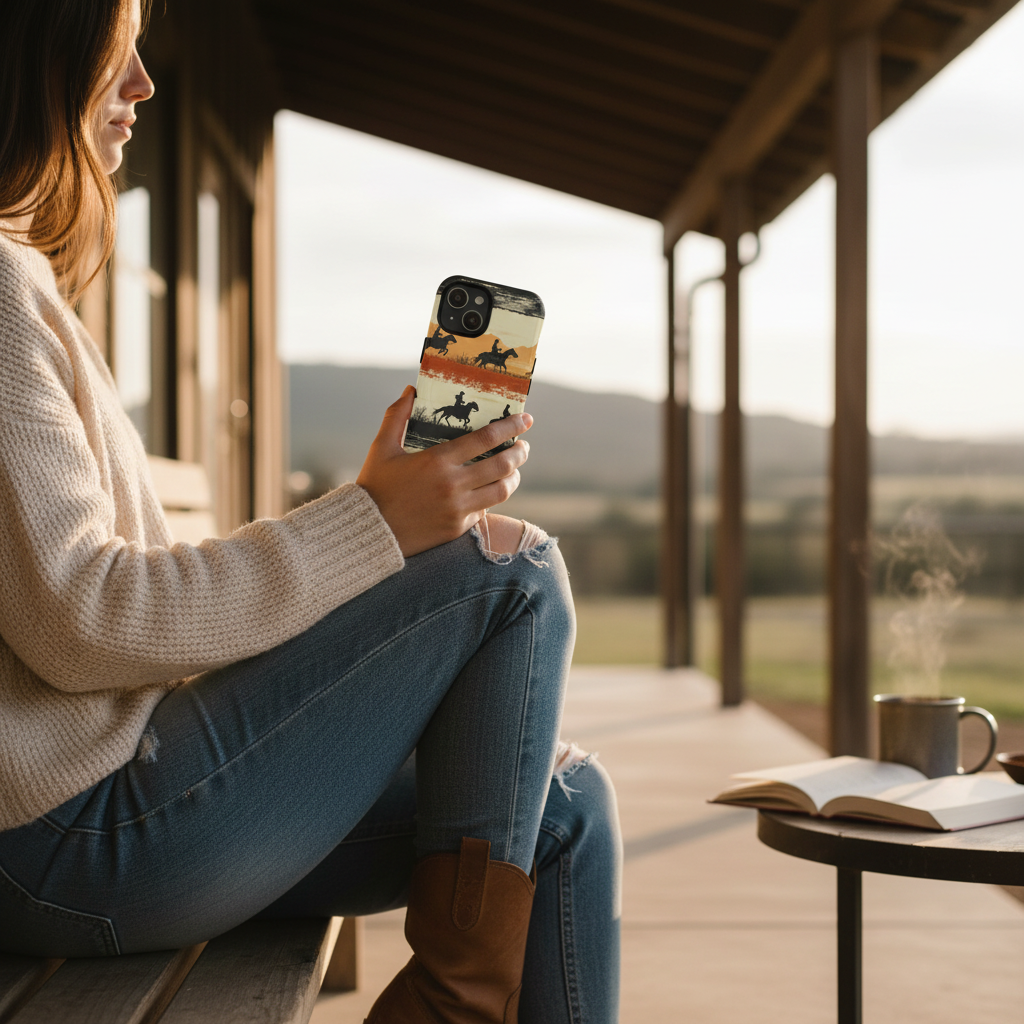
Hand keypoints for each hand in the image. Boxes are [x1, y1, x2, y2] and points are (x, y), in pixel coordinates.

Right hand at [356, 386, 531, 556]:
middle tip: (523, 446)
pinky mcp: (457, 527)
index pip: (486, 438)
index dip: (511, 427)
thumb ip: (397, 416)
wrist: (368, 531)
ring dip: (513, 477)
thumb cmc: (375, 487)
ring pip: (501, 491)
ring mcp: (458, 508)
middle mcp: (453, 484)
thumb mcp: (381, 447)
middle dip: (519, 453)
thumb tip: (411, 389)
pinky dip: (492, 498)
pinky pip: (485, 510)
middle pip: (502, 465)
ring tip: (513, 470)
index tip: (526, 419)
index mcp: (437, 460)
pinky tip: (490, 490)